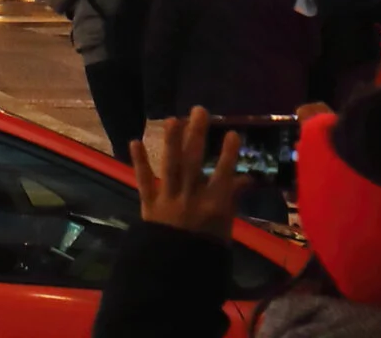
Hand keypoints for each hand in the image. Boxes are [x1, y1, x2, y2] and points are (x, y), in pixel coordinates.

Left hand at [129, 108, 242, 240]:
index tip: (233, 133)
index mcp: (214, 206)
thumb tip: (247, 180)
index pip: (224, 176)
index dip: (229, 155)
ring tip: (171, 118)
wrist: (176, 270)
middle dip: (197, 135)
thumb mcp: (226, 227)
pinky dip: (139, 162)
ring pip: (170, 166)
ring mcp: (168, 199)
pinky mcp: (149, 203)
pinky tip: (134, 141)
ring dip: (170, 141)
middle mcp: (191, 198)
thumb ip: (232, 200)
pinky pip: (143, 180)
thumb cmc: (207, 249)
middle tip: (199, 111)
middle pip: (194, 162)